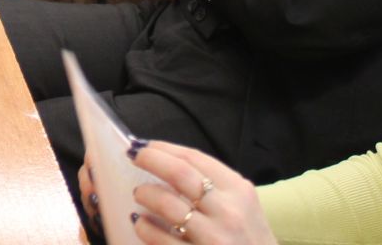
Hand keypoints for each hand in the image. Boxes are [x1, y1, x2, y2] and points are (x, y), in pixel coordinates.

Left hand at [127, 141, 276, 244]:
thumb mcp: (244, 206)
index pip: (195, 158)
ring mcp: (213, 237)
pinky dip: (145, 227)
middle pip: (179, 174)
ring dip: (145, 194)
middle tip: (133, 156)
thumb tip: (167, 163)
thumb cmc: (249, 240)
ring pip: (167, 205)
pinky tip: (141, 223)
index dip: (164, 148)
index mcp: (239, 191)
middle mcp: (228, 211)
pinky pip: (160, 238)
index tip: (145, 145)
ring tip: (139, 193)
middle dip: (150, 160)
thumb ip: (215, 186)